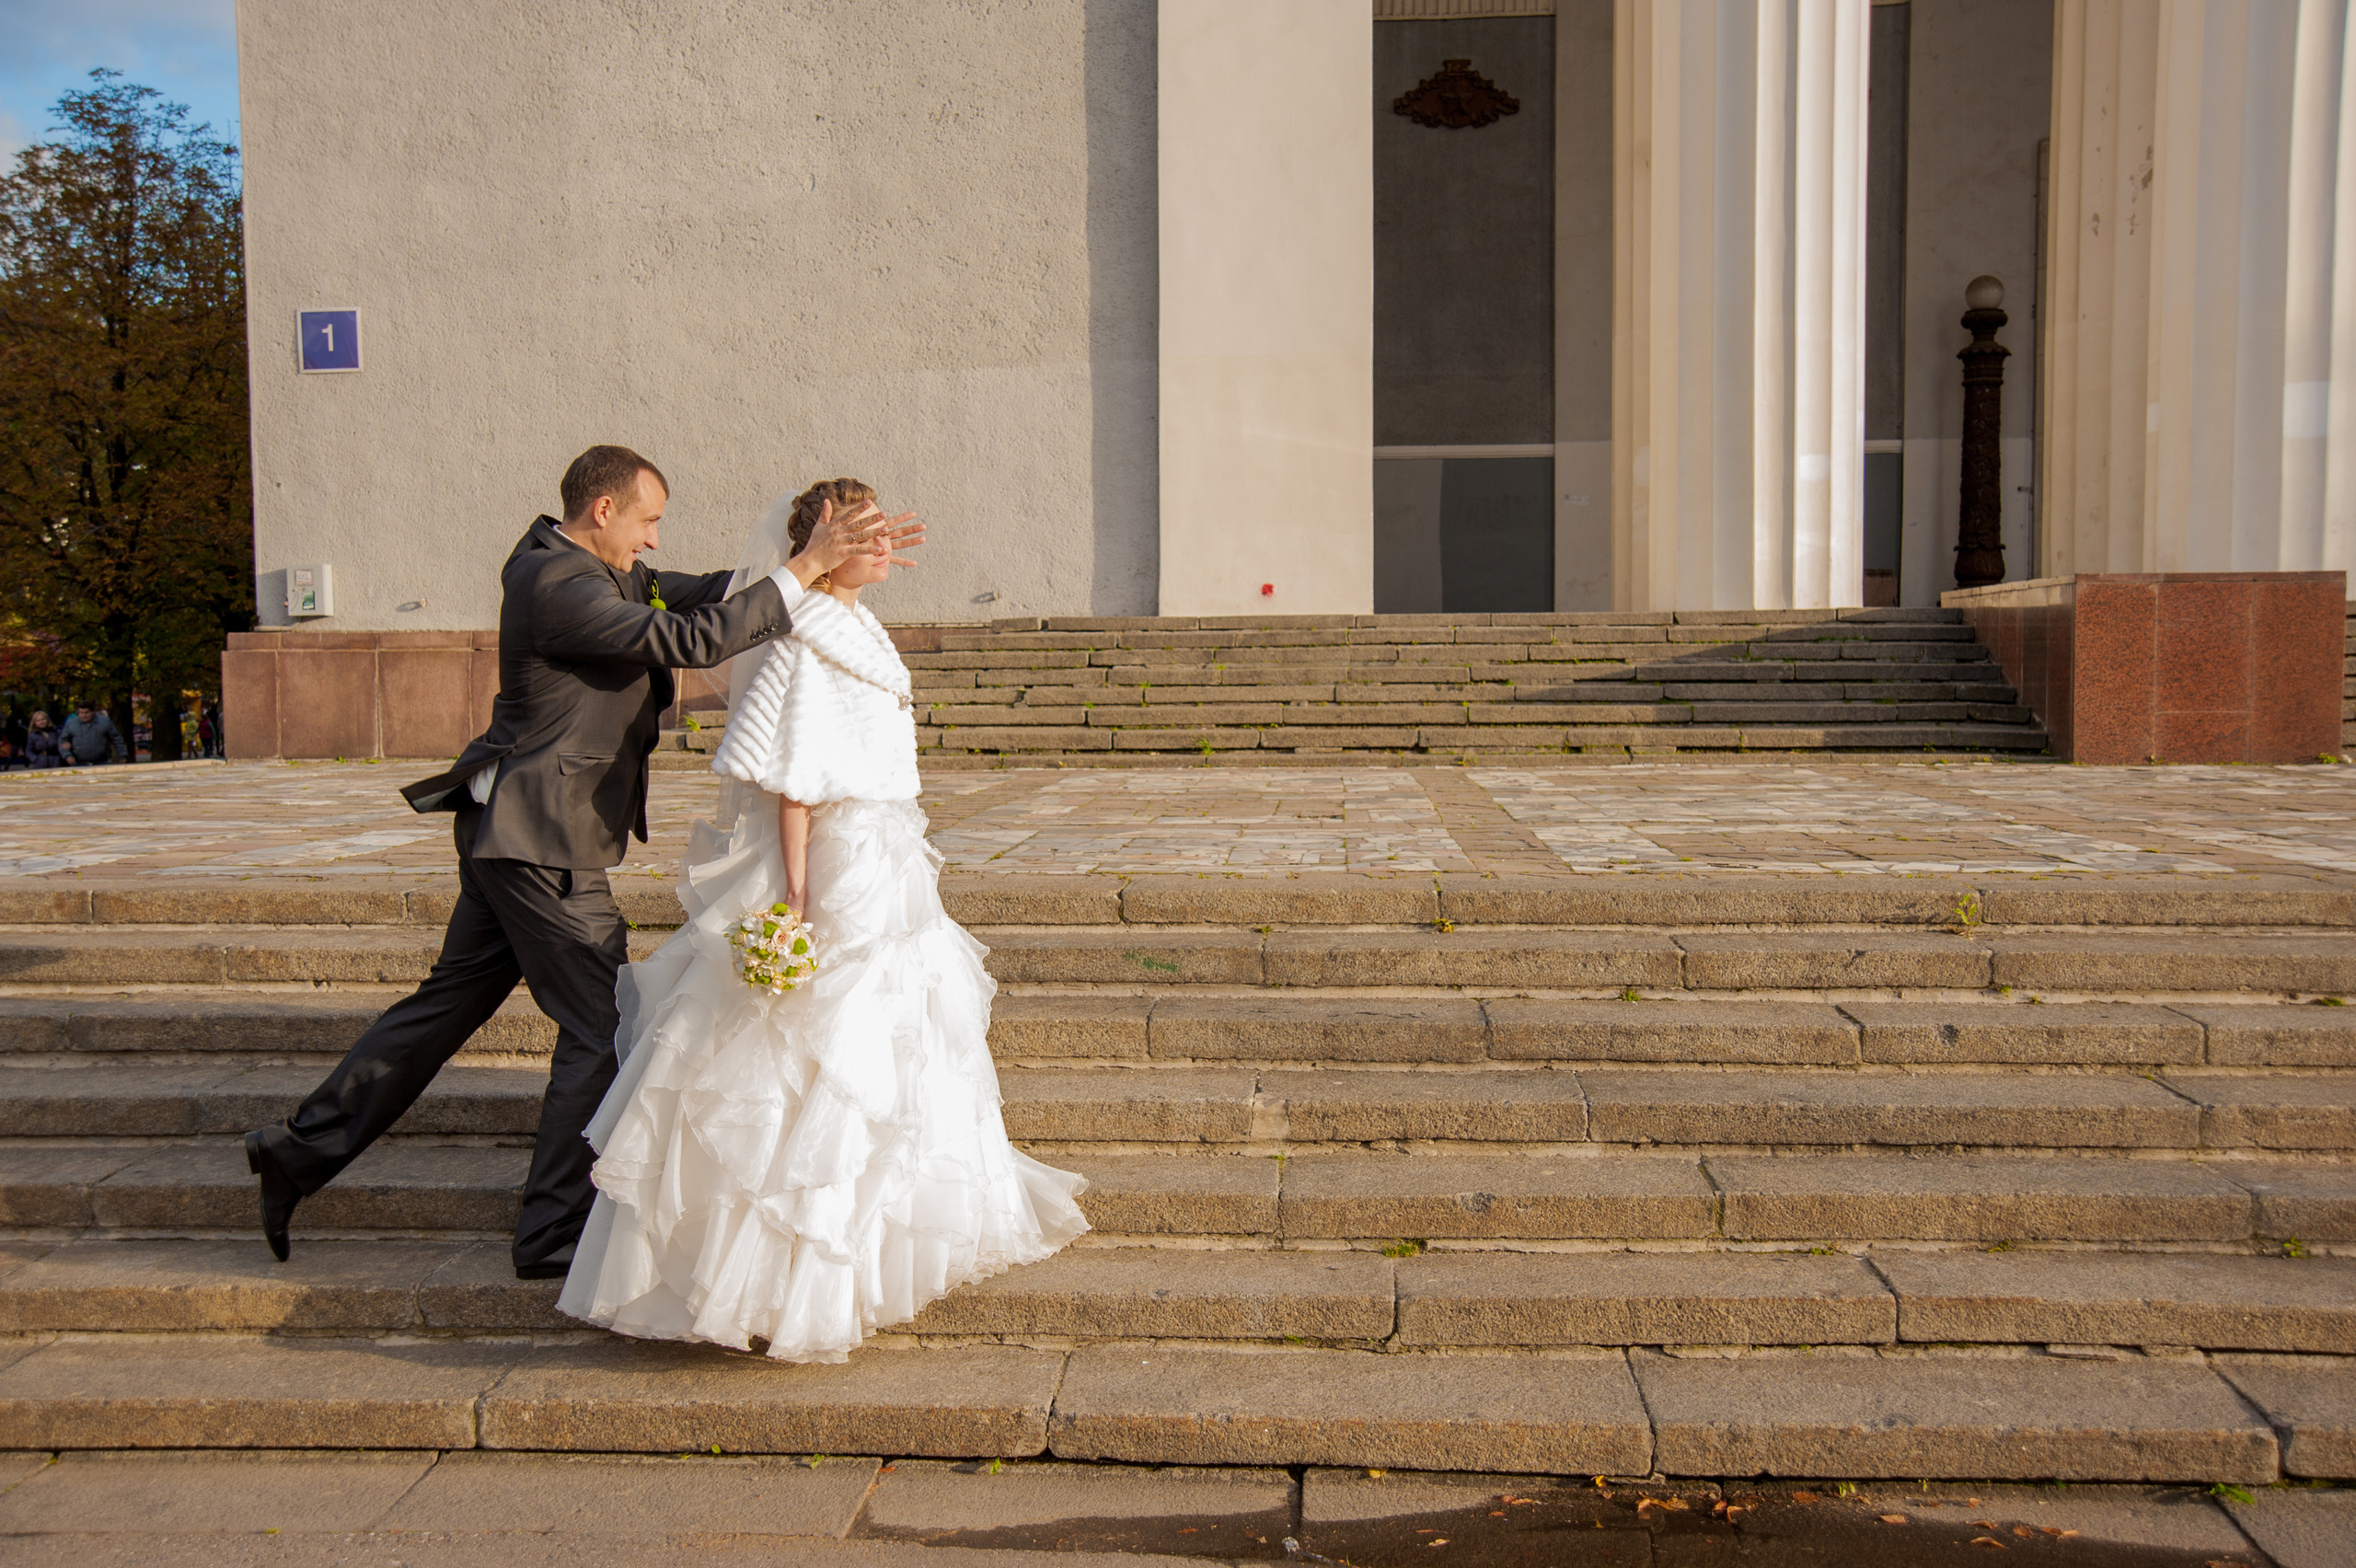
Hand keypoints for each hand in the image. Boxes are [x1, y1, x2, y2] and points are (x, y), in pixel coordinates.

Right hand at [787, 498, 924, 587]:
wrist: (809, 560)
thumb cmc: (814, 544)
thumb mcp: (818, 526)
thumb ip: (824, 513)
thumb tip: (827, 500)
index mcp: (834, 525)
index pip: (849, 514)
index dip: (860, 507)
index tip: (870, 501)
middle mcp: (839, 532)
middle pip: (858, 523)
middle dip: (872, 518)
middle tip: (884, 514)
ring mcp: (841, 542)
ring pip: (861, 536)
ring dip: (874, 532)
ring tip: (886, 529)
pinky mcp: (843, 553)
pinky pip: (859, 551)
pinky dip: (869, 549)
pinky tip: (880, 548)